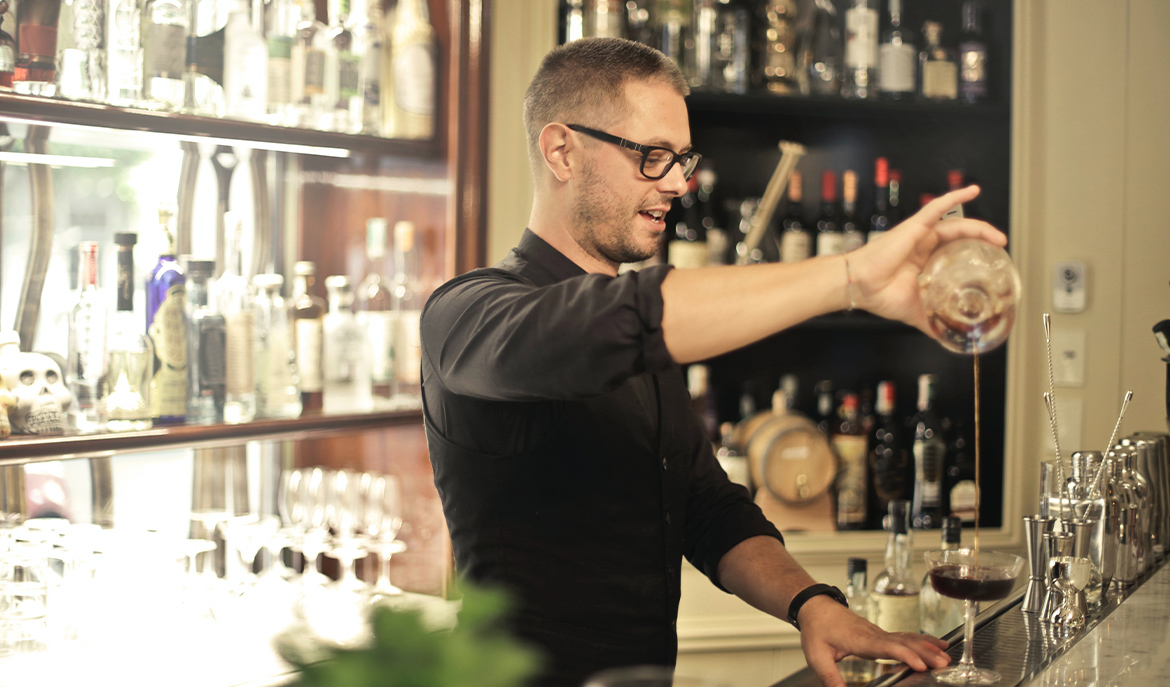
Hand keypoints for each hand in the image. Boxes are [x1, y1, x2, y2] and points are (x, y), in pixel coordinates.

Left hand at [797, 596, 950, 686]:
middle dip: (924, 652)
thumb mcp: (817, 656)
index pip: (886, 646)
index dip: (904, 655)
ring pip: (907, 638)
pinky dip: (922, 640)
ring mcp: (879, 633)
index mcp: (861, 639)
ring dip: (927, 646)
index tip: (920, 665)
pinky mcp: (881, 634)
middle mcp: (874, 635)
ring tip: (946, 656)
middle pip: (903, 642)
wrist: (816, 607)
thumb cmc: (817, 629)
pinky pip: (905, 637)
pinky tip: (935, 644)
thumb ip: (830, 677)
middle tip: (944, 663)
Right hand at [848, 186, 1007, 333]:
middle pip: (959, 238)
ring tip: (998, 237)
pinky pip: (937, 208)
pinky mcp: (914, 226)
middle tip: (1000, 249)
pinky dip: (955, 197)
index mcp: (924, 263)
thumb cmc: (880, 295)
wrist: (860, 286)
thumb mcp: (915, 311)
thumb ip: (932, 320)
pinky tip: (972, 190)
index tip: (991, 262)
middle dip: (982, 241)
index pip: (954, 253)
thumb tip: (947, 338)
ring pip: (955, 225)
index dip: (973, 254)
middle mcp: (923, 246)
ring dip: (979, 228)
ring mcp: (919, 235)